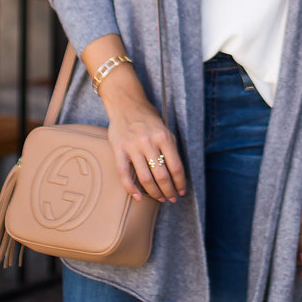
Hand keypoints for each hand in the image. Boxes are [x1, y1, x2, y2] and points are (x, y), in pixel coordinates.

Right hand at [101, 71, 186, 204]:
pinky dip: (132, 189)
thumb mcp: (164, 129)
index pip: (176, 166)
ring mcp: (132, 146)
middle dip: (169, 190)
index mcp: (164, 136)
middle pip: (162, 175)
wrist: (126, 103)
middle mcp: (149, 141)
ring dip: (154, 192)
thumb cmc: (148, 118)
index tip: (182, 191)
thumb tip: (176, 173)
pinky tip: (139, 197)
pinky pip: (124, 174)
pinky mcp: (118, 149)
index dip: (180, 182)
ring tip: (160, 198)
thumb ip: (170, 148)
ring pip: (145, 178)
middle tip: (172, 198)